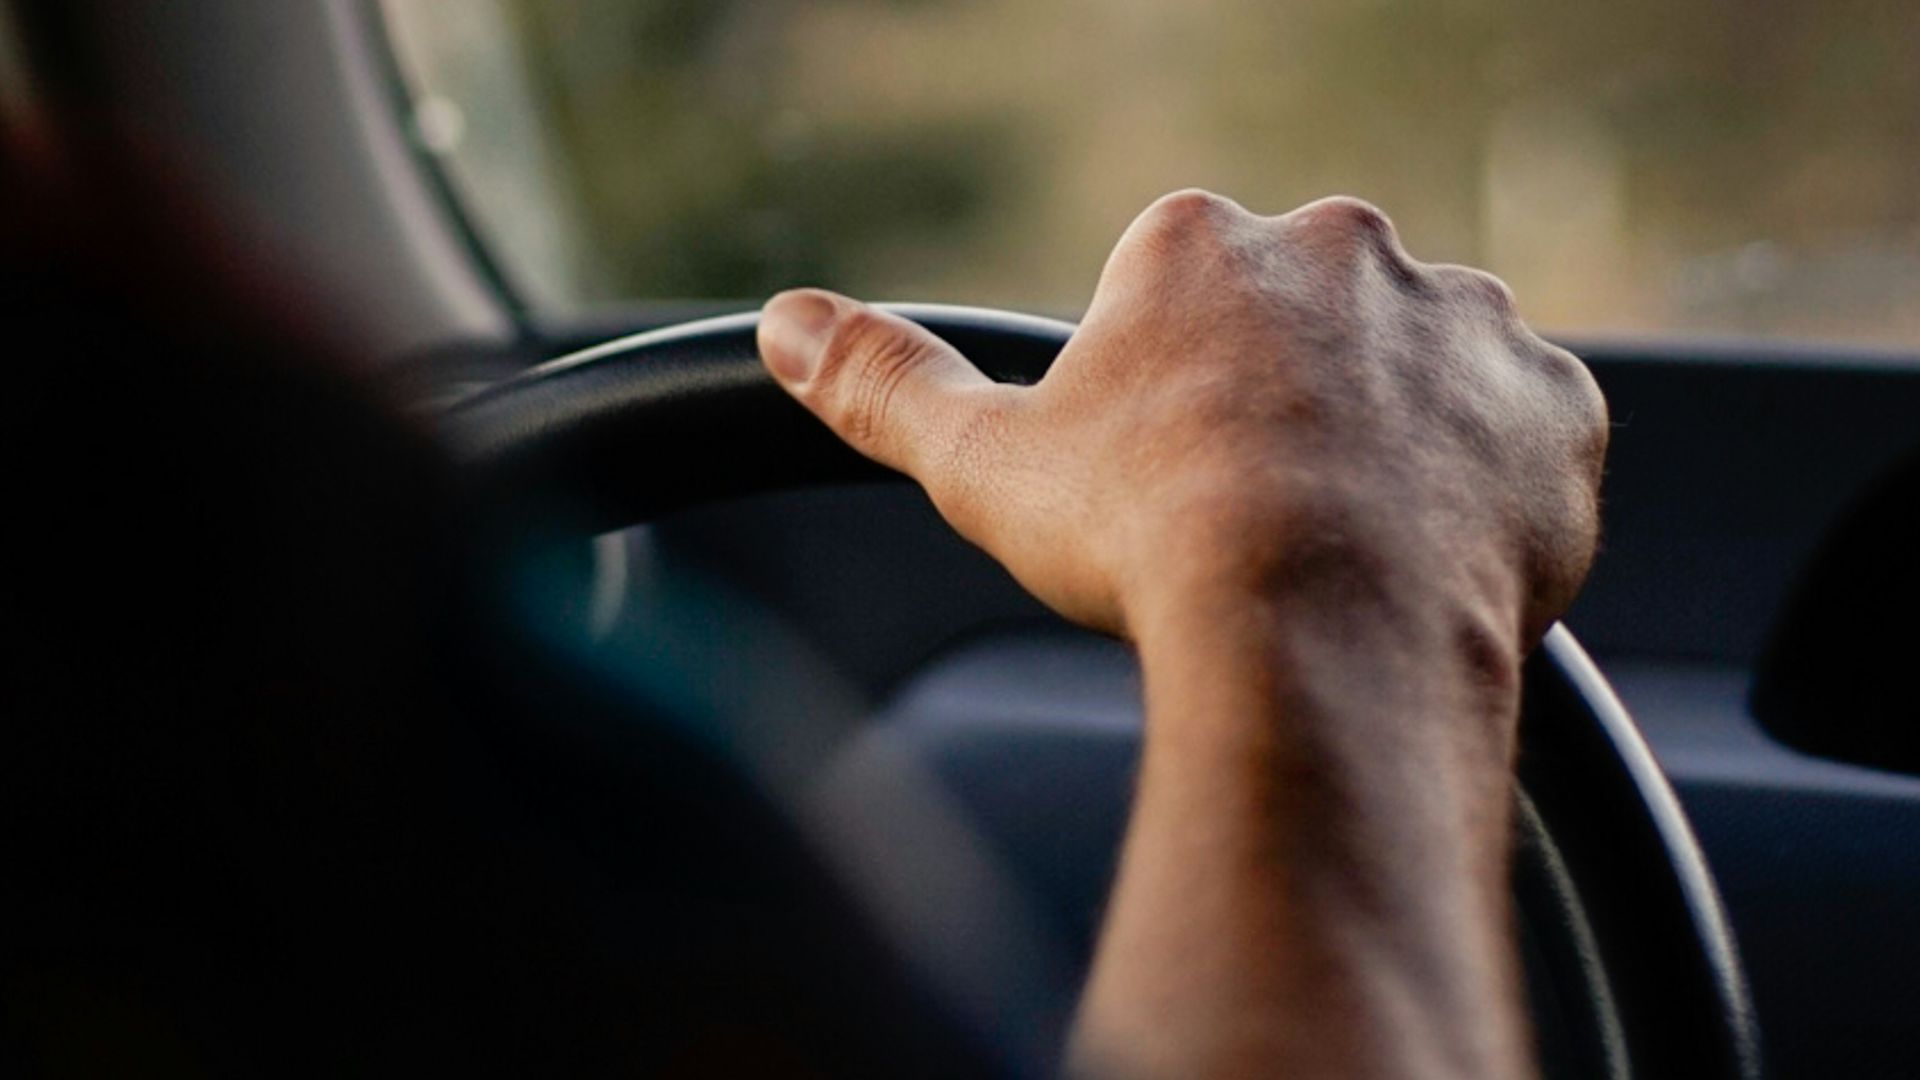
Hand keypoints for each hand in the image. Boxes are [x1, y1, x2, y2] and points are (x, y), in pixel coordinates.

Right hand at [758, 190, 1608, 1078]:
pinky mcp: (1556, 402)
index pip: (1182, 292)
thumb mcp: (985, 464)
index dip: (1170, 396)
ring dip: (1391, 440)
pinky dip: (1488, 486)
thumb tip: (782, 322)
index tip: (1170, 476)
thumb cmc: (1147, 542)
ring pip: (1420, 372)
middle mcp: (1345, 249)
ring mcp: (1466, 318)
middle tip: (1258, 519)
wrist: (1321, 636)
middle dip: (1287, 406)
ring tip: (1344, 552)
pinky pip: (1525, 432)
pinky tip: (1432, 556)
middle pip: (1306, 325)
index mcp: (1204, 242)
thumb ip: (883, 381)